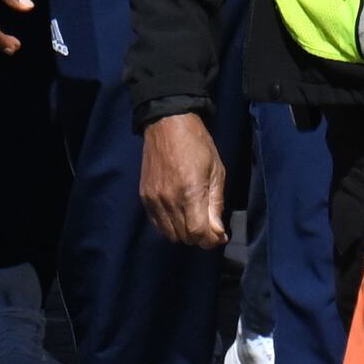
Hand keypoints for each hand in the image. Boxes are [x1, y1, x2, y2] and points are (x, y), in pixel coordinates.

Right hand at [139, 113, 227, 247]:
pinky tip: (178, 214)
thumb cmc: (198, 144)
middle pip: (185, 237)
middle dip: (200, 238)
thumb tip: (218, 232)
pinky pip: (156, 224)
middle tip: (209, 227)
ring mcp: (154, 199)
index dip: (212, 240)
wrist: (167, 123)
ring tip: (193, 220)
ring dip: (184, 233)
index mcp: (190, 193)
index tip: (219, 235)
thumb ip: (216, 204)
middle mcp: (169, 200)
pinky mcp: (144, 196)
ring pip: (169, 234)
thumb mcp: (216, 171)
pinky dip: (169, 226)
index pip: (199, 234)